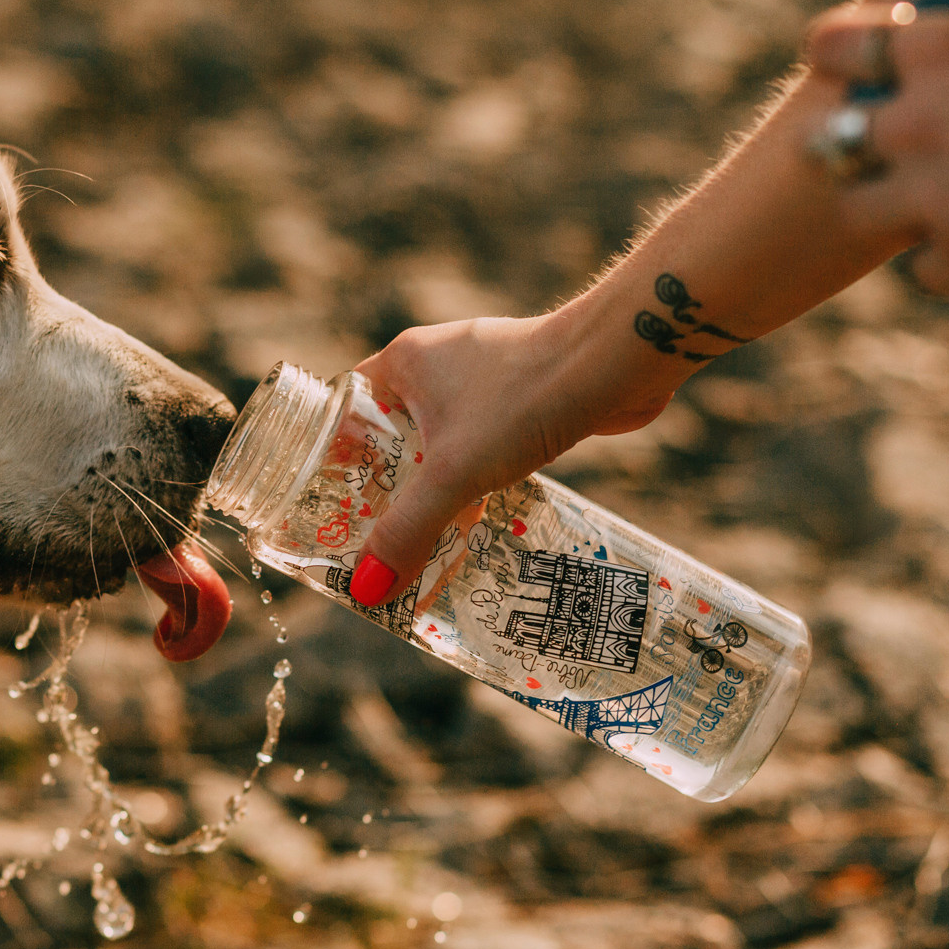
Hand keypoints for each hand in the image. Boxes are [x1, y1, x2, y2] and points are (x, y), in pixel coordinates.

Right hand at [352, 313, 678, 589]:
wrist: (615, 363)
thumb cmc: (523, 400)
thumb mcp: (453, 473)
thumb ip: (409, 530)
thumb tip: (365, 589)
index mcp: (404, 359)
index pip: (348, 406)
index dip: (337, 452)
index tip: (333, 498)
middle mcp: (439, 360)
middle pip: (396, 427)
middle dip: (390, 479)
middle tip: (379, 531)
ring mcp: (486, 374)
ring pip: (446, 436)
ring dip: (440, 480)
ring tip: (430, 532)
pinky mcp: (527, 391)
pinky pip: (488, 438)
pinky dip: (482, 472)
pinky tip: (487, 511)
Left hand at [807, 3, 948, 293]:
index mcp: (946, 44)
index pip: (832, 42)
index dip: (840, 55)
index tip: (850, 67)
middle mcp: (917, 120)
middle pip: (834, 137)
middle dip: (858, 145)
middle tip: (896, 148)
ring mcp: (930, 197)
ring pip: (861, 209)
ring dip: (899, 207)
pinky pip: (929, 265)